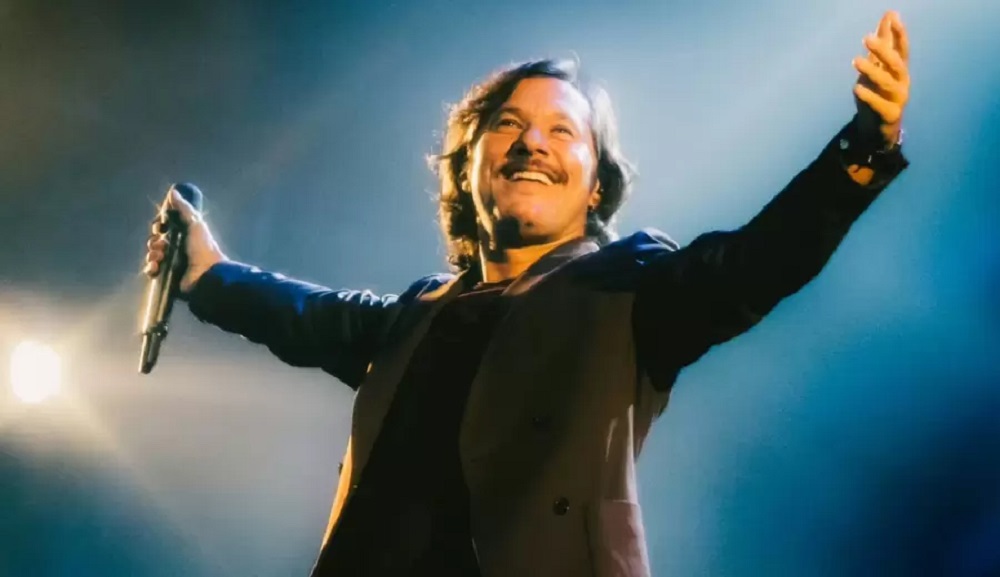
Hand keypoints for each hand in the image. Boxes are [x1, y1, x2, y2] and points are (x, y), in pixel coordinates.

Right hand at [143, 186, 226, 293]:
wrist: (207, 274)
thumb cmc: (203, 247)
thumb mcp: (195, 224)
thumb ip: (184, 208)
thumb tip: (173, 191)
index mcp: (183, 235)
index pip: (163, 228)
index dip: (158, 226)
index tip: (160, 225)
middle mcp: (176, 249)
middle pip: (155, 241)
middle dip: (154, 241)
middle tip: (162, 244)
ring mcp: (171, 263)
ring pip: (152, 255)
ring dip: (153, 254)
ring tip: (161, 256)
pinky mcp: (167, 277)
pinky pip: (151, 270)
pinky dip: (151, 268)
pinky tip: (157, 267)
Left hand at [852, 10, 909, 147]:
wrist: (878, 128)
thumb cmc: (878, 93)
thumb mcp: (879, 67)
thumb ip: (884, 43)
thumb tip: (889, 15)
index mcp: (900, 69)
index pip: (902, 48)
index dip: (899, 33)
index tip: (892, 17)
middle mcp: (902, 82)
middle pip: (896, 63)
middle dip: (883, 50)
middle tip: (867, 39)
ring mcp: (898, 98)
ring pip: (887, 83)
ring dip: (871, 70)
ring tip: (855, 61)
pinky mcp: (890, 114)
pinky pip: (879, 104)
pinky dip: (868, 95)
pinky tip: (856, 88)